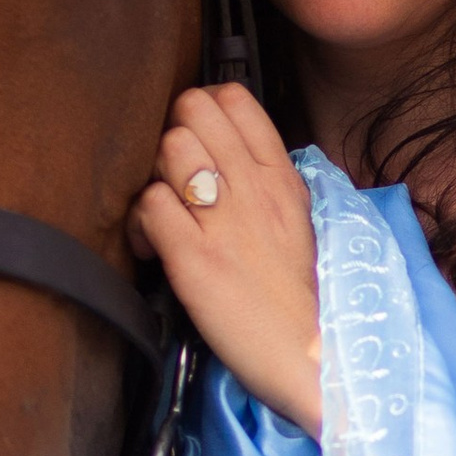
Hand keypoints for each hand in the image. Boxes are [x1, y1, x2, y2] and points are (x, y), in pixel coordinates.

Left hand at [132, 84, 323, 435]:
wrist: (314, 357)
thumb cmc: (299, 298)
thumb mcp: (296, 223)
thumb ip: (265, 183)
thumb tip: (227, 157)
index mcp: (281, 177)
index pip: (233, 98)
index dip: (201, 113)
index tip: (197, 147)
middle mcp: (255, 188)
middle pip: (192, 109)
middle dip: (172, 137)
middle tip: (174, 180)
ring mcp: (225, 222)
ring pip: (169, 147)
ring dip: (153, 178)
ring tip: (163, 218)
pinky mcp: (196, 260)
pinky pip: (150, 205)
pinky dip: (141, 225)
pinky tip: (156, 249)